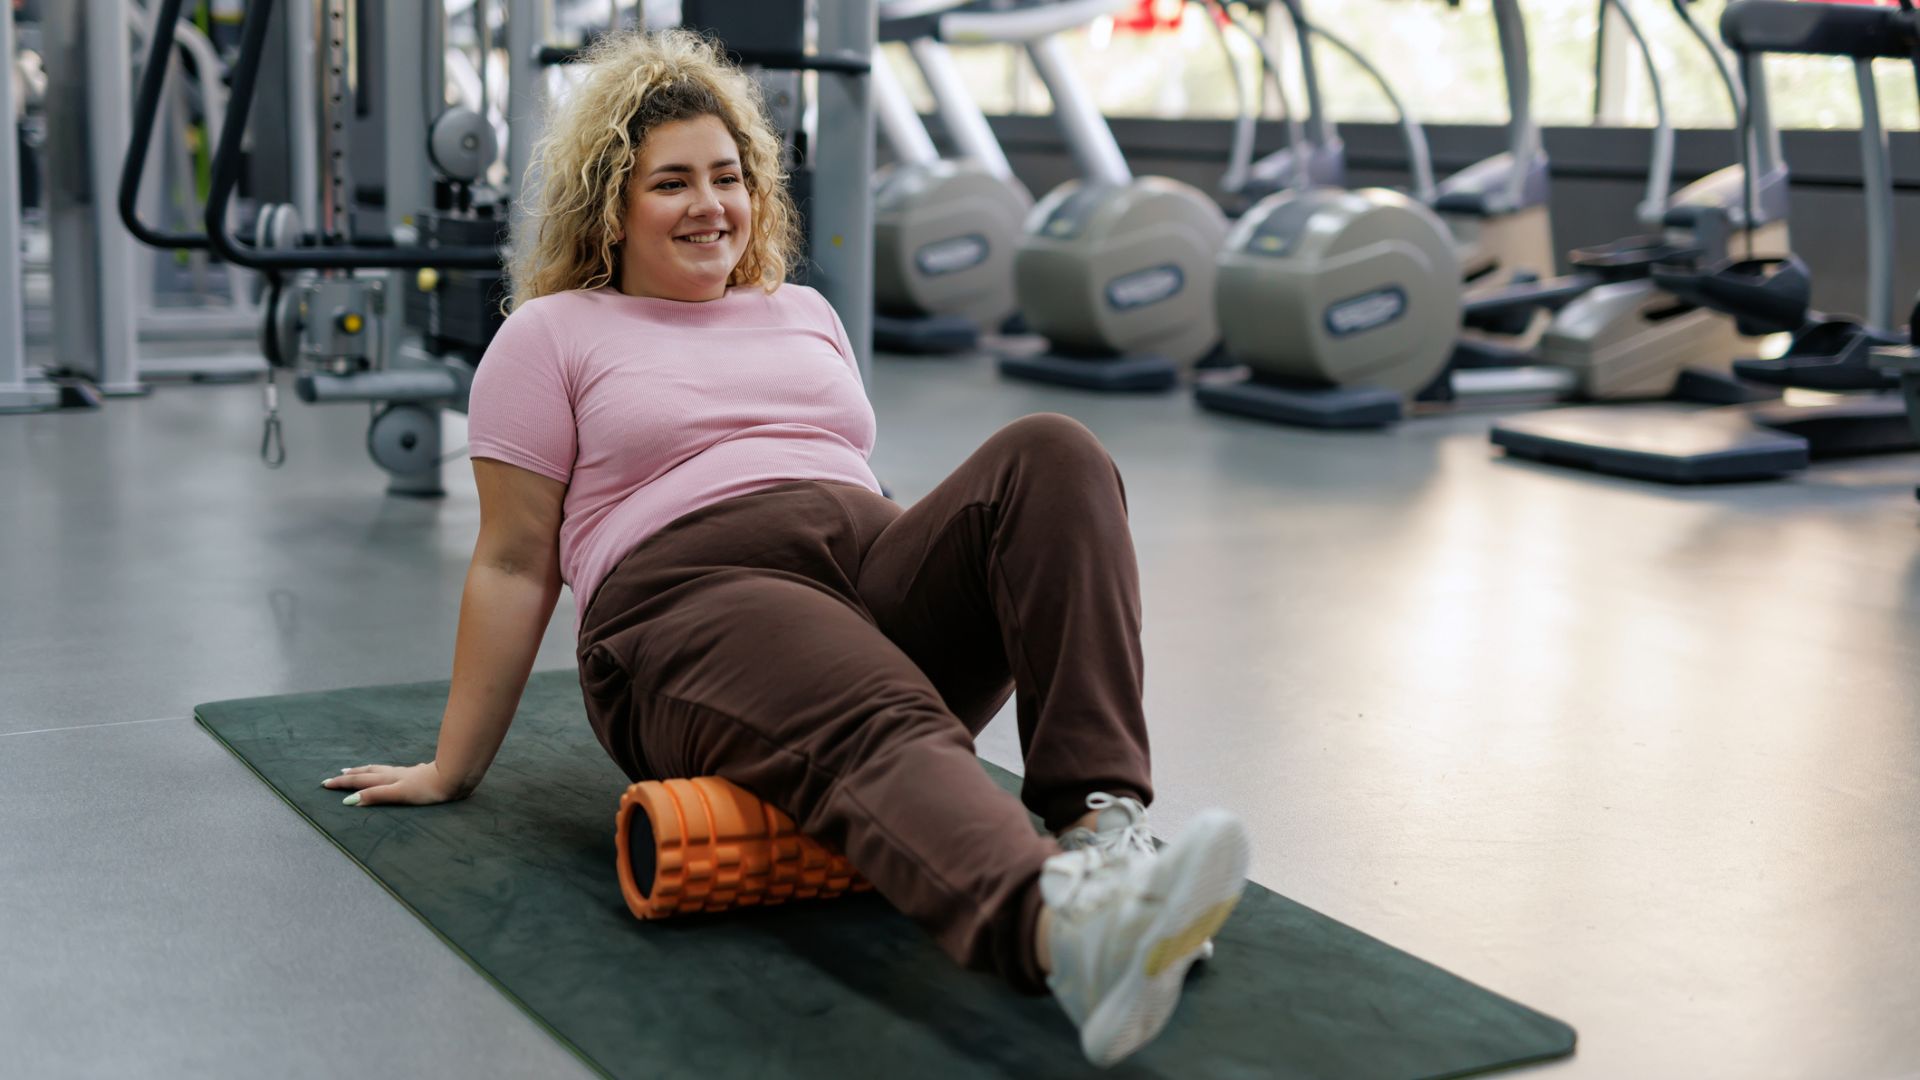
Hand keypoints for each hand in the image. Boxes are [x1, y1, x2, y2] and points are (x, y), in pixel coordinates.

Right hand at [321, 761, 465, 806]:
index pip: (361, 780)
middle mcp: (395, 774)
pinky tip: (397, 772)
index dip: (343, 783)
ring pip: (382, 770)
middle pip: (369, 772)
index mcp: (389, 779)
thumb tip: (350, 800)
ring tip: (358, 770)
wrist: (454, 777)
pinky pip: (397, 772)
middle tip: (337, 774)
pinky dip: (389, 772)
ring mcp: (408, 773)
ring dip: (367, 771)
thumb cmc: (429, 789)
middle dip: (351, 775)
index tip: (325, 783)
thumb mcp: (399, 794)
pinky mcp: (420, 774)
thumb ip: (376, 796)